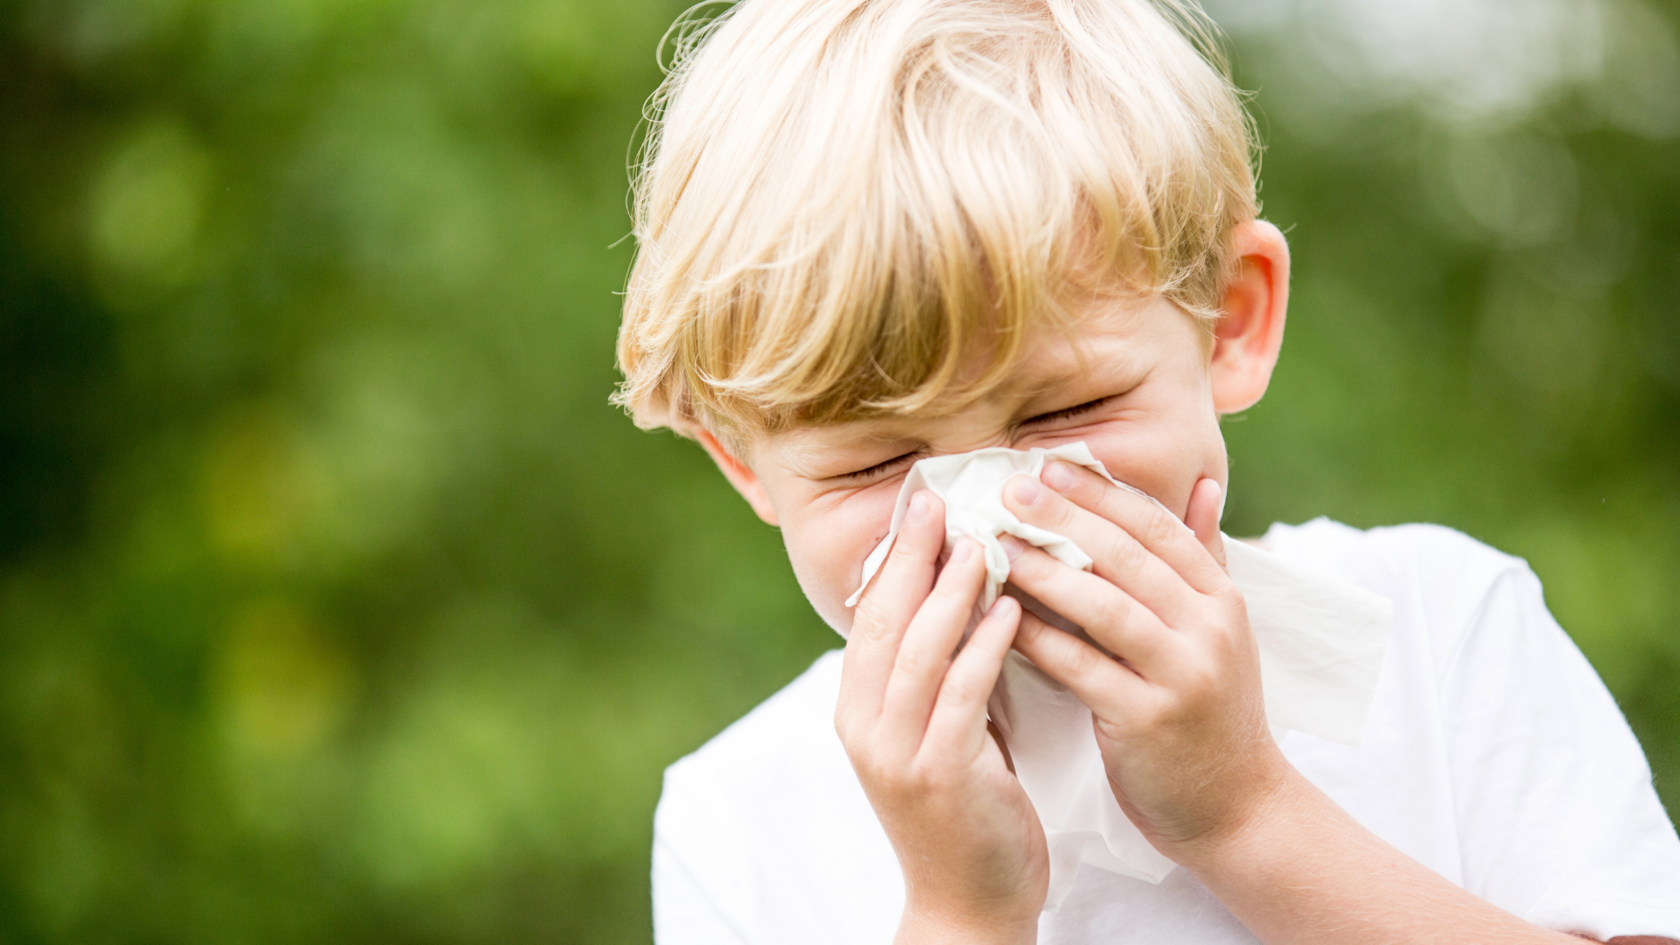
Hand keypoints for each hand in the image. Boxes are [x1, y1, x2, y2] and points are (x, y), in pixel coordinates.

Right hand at [837, 491, 1046, 944]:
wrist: (969, 905)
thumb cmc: (966, 811)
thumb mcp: (939, 732)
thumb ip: (940, 672)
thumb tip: (963, 596)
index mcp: (858, 709)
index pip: (868, 614)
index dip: (894, 556)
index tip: (922, 502)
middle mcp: (864, 726)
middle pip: (882, 620)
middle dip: (912, 555)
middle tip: (942, 498)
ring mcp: (896, 753)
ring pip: (917, 650)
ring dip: (950, 590)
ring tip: (984, 541)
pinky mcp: (939, 776)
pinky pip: (960, 696)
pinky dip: (984, 647)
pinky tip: (1011, 610)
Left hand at [998, 463, 1290, 862]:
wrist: (1238, 806)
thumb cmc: (1213, 712)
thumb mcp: (1222, 630)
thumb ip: (1204, 556)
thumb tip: (1201, 484)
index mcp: (1222, 598)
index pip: (1158, 527)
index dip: (1101, 492)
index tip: (1049, 464)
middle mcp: (1209, 628)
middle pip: (1128, 557)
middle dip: (1064, 518)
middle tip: (1009, 490)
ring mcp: (1183, 674)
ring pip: (1105, 607)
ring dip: (1045, 571)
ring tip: (995, 545)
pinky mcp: (1149, 720)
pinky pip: (1084, 668)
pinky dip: (1040, 639)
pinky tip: (1000, 618)